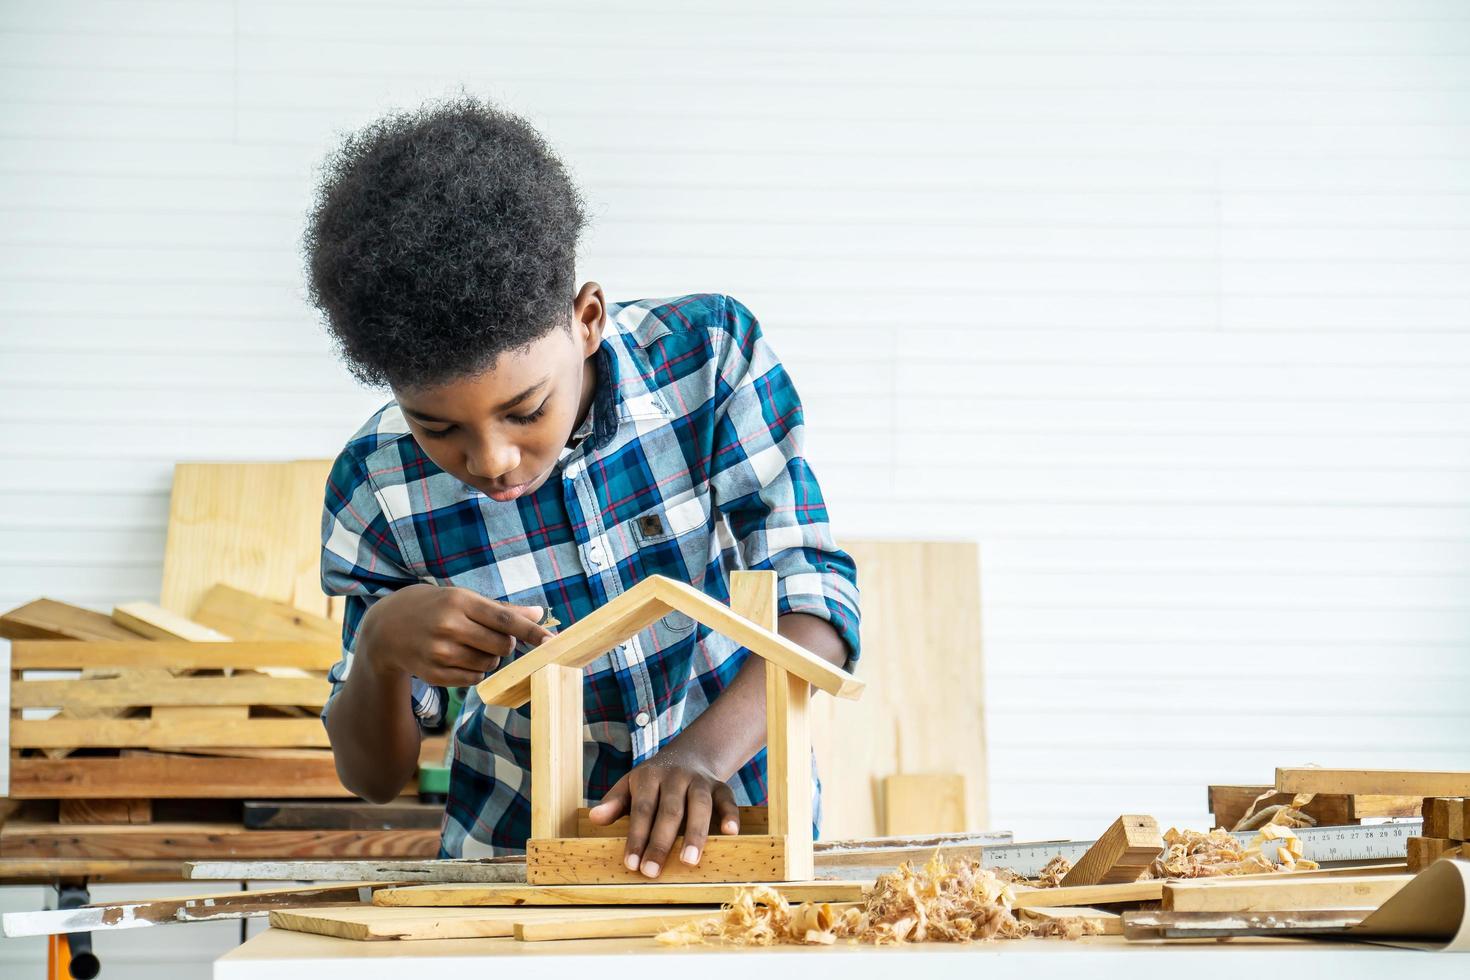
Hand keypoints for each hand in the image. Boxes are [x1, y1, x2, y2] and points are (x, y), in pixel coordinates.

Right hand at [357, 584, 550, 686]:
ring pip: (489, 665)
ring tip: (470, 645)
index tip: (552, 642)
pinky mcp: (434, 674)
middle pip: (502, 646)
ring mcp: (439, 652)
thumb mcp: (464, 599)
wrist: (386, 628)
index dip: (531, 632)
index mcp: (459, 601)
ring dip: (489, 659)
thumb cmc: (435, 608)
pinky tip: (458, 658)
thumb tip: (540, 614)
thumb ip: (503, 609)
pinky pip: (474, 680)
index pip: (505, 619)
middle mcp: (448, 626)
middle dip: (505, 645)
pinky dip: (475, 672)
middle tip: (491, 636)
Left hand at [585, 741, 740, 877]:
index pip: (642, 809)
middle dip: (660, 842)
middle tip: (652, 871)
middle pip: (669, 810)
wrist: (691, 755)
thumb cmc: (654, 781)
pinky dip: (730, 815)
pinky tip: (730, 833)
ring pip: (699, 805)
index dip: (636, 837)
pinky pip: (728, 799)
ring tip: (689, 861)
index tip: (630, 864)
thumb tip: (594, 818)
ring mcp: (700, 781)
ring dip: (695, 833)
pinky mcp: (721, 787)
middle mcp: (676, 777)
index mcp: (649, 777)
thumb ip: (614, 803)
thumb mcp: (630, 785)